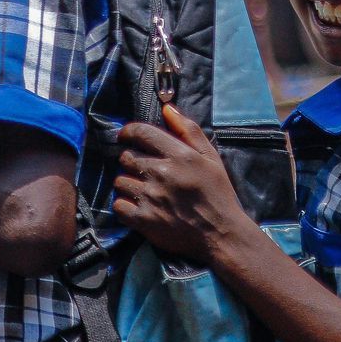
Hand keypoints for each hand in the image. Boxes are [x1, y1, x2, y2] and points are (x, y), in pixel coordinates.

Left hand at [113, 105, 251, 264]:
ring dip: (129, 184)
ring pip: (120, 181)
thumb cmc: (217, 193)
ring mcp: (150, 197)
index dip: (129, 132)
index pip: (141, 133)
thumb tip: (167, 108)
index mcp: (179, 155)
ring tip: (145, 191)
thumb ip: (189, 130)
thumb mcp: (210, 158)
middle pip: (126, 157)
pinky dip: (125, 206)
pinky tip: (139, 207)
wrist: (221, 234)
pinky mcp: (143, 219)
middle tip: (145, 171)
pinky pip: (118, 205)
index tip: (126, 136)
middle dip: (132, 161)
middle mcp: (161, 173)